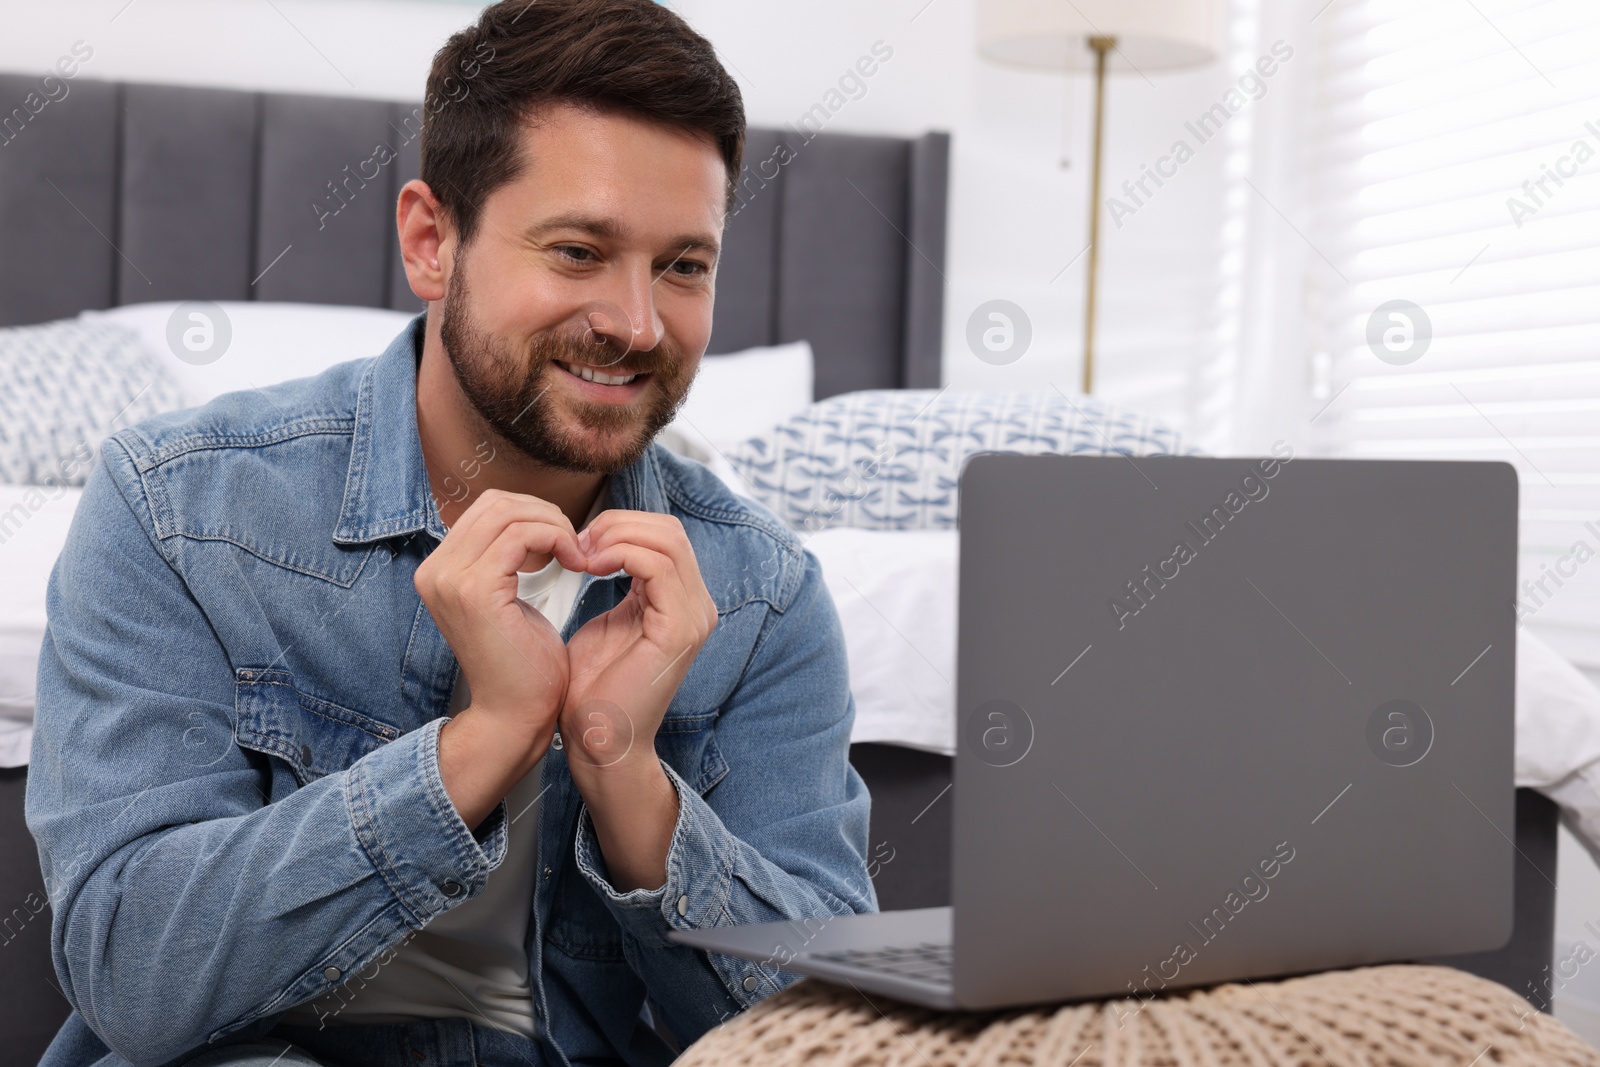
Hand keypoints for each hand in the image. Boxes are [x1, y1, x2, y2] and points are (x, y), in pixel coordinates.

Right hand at [414, 488, 586, 754]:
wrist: (516, 715)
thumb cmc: (523, 663)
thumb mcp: (510, 598)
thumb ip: (508, 559)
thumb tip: (530, 519)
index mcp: (439, 570)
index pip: (488, 508)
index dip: (532, 514)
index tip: (563, 543)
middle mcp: (434, 570)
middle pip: (496, 503)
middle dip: (545, 514)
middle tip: (574, 545)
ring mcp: (449, 579)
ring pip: (509, 513)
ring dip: (553, 526)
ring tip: (576, 555)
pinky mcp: (474, 590)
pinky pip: (521, 535)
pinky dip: (556, 539)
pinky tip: (575, 564)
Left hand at [560, 511, 718, 776]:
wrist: (599, 738)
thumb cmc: (597, 688)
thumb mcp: (609, 618)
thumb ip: (617, 580)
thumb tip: (602, 542)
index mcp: (683, 601)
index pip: (664, 534)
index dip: (619, 526)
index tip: (577, 542)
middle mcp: (698, 606)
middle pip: (670, 530)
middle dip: (617, 525)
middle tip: (576, 542)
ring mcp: (694, 617)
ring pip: (666, 540)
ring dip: (615, 537)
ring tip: (581, 554)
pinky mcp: (680, 630)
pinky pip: (658, 566)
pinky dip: (620, 554)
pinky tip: (591, 567)